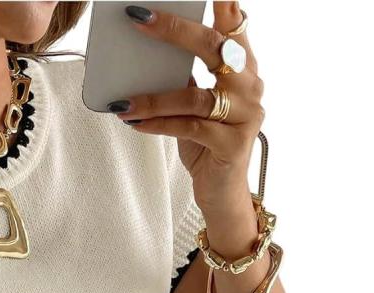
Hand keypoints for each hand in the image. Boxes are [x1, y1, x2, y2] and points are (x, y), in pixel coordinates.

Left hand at [115, 3, 263, 212]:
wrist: (223, 193)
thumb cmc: (206, 143)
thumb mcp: (196, 104)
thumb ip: (186, 76)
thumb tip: (146, 48)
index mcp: (244, 67)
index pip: (234, 24)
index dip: (224, 3)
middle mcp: (251, 85)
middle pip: (214, 47)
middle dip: (174, 31)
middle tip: (139, 19)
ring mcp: (246, 115)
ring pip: (196, 96)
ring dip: (154, 98)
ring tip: (123, 103)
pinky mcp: (233, 145)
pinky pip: (190, 128)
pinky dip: (158, 124)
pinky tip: (134, 123)